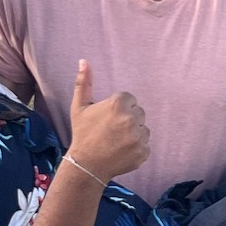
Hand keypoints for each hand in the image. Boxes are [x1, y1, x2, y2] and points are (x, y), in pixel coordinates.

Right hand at [65, 58, 149, 180]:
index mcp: (118, 104)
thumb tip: (84, 61)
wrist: (85, 165)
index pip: (129, 99)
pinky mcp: (143, 152)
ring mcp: (138, 137)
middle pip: (138, 113)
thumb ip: (84, 83)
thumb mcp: (79, 107)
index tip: (107, 118)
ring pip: (143, 129)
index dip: (118, 108)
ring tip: (116, 141)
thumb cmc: (82, 134)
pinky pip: (145, 144)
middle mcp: (131, 119)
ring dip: (134, 133)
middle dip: (128, 119)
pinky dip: (136, 148)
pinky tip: (122, 151)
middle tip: (111, 130)